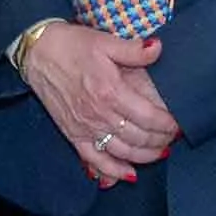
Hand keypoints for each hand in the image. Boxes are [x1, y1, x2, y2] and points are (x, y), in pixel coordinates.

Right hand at [18, 18, 178, 181]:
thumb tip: (158, 48)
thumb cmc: (71, 46)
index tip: (178, 125)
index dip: (167, 125)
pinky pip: (95, 160)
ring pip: (123, 153)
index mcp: (111, 92)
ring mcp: (86, 128)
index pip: (149, 118)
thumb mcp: (105, 41)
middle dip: (161, 141)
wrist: (38, 53)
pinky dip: (113, 171)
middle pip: (140, 138)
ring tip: (160, 152)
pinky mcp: (73, 135)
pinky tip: (128, 174)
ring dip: (145, 157)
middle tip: (172, 138)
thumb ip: (134, 50)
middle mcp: (99, 115)